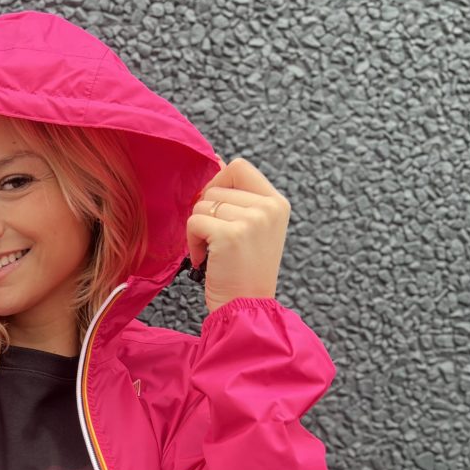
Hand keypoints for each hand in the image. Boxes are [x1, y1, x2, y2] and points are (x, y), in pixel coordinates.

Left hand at [186, 156, 290, 313]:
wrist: (246, 310)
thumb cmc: (243, 272)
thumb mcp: (250, 228)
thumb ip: (236, 196)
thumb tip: (214, 159)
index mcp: (277, 203)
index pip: (238, 167)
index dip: (218, 183)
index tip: (216, 211)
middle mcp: (269, 207)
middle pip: (215, 187)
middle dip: (206, 214)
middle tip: (217, 242)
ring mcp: (252, 220)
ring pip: (202, 205)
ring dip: (198, 231)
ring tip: (215, 254)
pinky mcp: (231, 234)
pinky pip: (194, 222)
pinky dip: (193, 243)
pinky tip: (207, 260)